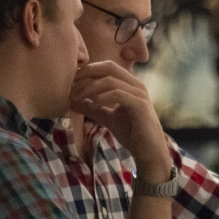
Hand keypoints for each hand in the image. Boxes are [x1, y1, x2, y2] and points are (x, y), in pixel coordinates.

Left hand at [70, 61, 171, 178]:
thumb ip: (92, 108)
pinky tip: (92, 105)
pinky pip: (117, 94)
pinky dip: (101, 98)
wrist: (148, 151)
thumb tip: (71, 102)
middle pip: (108, 67)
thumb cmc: (131, 134)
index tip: (71, 83)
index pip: (106, 67)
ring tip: (76, 98)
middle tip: (71, 87)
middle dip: (86, 74)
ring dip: (89, 88)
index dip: (87, 71)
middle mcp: (136, 85)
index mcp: (129, 84)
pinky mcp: (140, 105)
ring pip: (110, 81)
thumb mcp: (107, 118)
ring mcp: (139, 94)